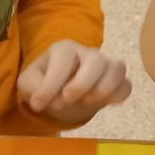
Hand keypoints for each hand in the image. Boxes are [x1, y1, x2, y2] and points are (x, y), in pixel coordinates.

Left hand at [17, 40, 131, 123]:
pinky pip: (126, 85)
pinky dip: (118, 96)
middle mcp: (88, 53)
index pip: (63, 60)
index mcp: (64, 49)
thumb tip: (42, 100)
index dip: (51, 85)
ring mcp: (106, 66)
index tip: (39, 105)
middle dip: (81, 84)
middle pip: (96, 60)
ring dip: (103, 89)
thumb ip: (32, 88)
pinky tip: (103, 103)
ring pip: (117, 69)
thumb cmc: (45, 83)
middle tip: (67, 100)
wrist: (61, 92)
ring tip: (87, 102)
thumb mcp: (29, 83)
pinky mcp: (116, 82)